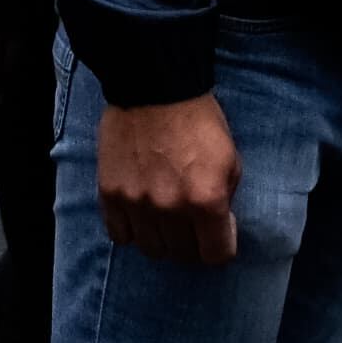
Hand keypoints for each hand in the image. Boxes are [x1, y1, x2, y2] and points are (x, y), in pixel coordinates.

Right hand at [96, 92, 240, 262]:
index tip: (216, 235)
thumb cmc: (197, 120)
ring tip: (164, 221)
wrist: (154, 87)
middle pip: (182, 255)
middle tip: (191, 226)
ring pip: (151, 249)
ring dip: (161, 240)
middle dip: (192, 244)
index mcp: (207, 200)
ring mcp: (137, 203)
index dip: (219, 246)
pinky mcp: (111, 194)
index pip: (216, 255)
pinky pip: (120, 235)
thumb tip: (218, 225)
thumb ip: (226, 199)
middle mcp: (171, 208)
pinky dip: (131, 231)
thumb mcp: (230, 159)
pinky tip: (139, 215)